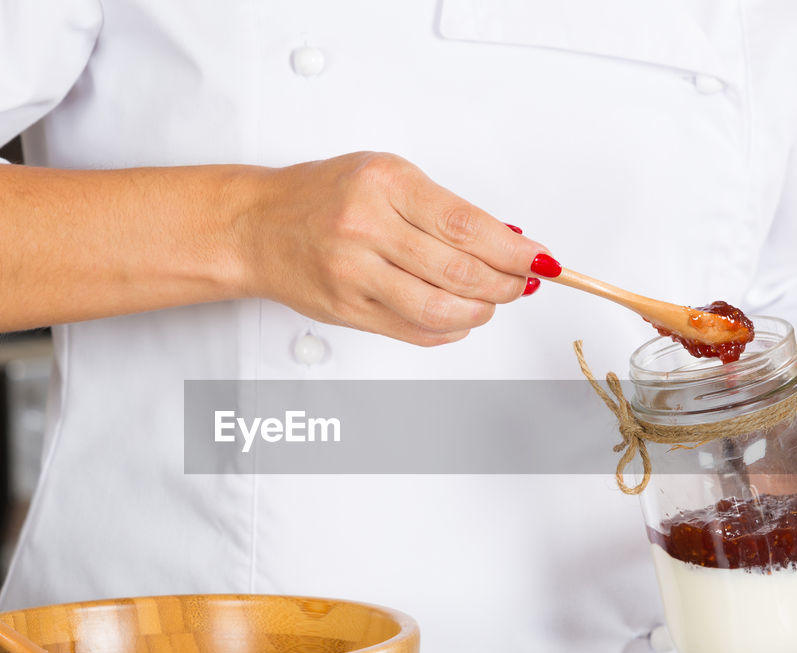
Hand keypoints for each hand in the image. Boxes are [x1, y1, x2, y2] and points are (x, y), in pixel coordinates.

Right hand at [233, 152, 547, 345]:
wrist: (257, 226)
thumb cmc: (322, 196)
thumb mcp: (384, 177)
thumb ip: (441, 208)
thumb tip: (505, 239)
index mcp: (384, 183)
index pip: (467, 225)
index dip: (514, 250)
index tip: (539, 260)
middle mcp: (367, 227)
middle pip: (460, 270)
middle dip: (505, 284)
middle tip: (523, 284)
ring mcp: (354, 273)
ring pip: (440, 308)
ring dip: (480, 312)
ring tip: (490, 303)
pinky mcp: (347, 309)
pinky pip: (413, 330)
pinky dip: (447, 330)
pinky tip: (458, 319)